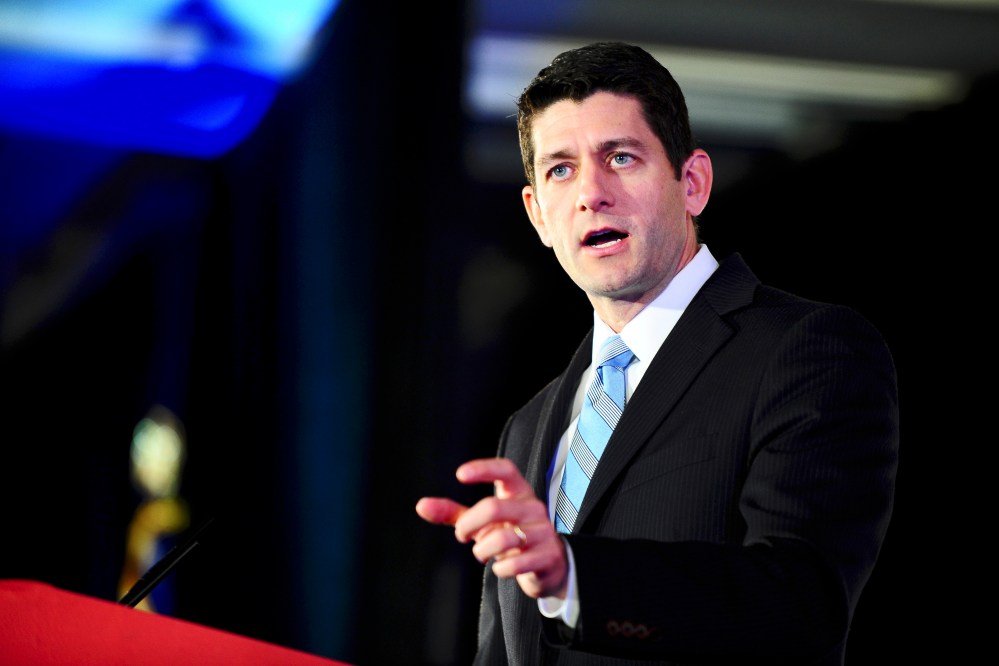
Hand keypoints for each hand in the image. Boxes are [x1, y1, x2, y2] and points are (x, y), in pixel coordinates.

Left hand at [416, 457, 567, 598]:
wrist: (550, 565)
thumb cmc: (511, 535)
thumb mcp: (484, 523)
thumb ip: (455, 514)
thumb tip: (421, 506)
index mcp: (519, 493)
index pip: (506, 470)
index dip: (484, 469)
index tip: (460, 475)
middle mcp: (533, 508)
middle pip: (493, 507)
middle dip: (469, 524)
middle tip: (462, 535)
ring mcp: (543, 532)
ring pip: (502, 538)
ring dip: (483, 550)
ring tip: (482, 553)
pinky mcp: (548, 556)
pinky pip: (514, 563)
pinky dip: (500, 569)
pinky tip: (501, 568)